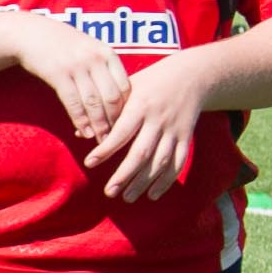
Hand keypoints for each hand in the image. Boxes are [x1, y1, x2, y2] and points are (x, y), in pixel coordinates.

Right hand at [13, 12, 128, 141]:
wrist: (30, 33)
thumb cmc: (62, 44)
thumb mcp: (89, 49)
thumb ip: (104, 68)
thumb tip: (116, 98)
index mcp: (107, 54)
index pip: (126, 87)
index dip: (127, 109)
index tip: (124, 124)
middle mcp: (95, 59)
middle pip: (112, 97)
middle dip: (114, 121)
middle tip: (115, 138)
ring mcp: (77, 66)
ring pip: (94, 103)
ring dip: (98, 125)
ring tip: (100, 140)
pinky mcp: (58, 74)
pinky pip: (73, 102)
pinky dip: (80, 120)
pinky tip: (82, 131)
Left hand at [88, 53, 209, 203]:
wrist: (192, 75)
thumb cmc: (151, 81)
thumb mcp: (127, 87)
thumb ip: (106, 111)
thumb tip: (79, 133)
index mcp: (140, 106)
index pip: (121, 132)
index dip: (106, 149)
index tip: (90, 163)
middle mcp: (158, 120)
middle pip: (141, 152)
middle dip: (125, 175)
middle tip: (109, 192)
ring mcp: (174, 130)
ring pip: (160, 161)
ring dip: (144, 182)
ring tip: (128, 197)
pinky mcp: (186, 137)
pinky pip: (178, 162)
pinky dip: (166, 180)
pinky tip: (153, 194)